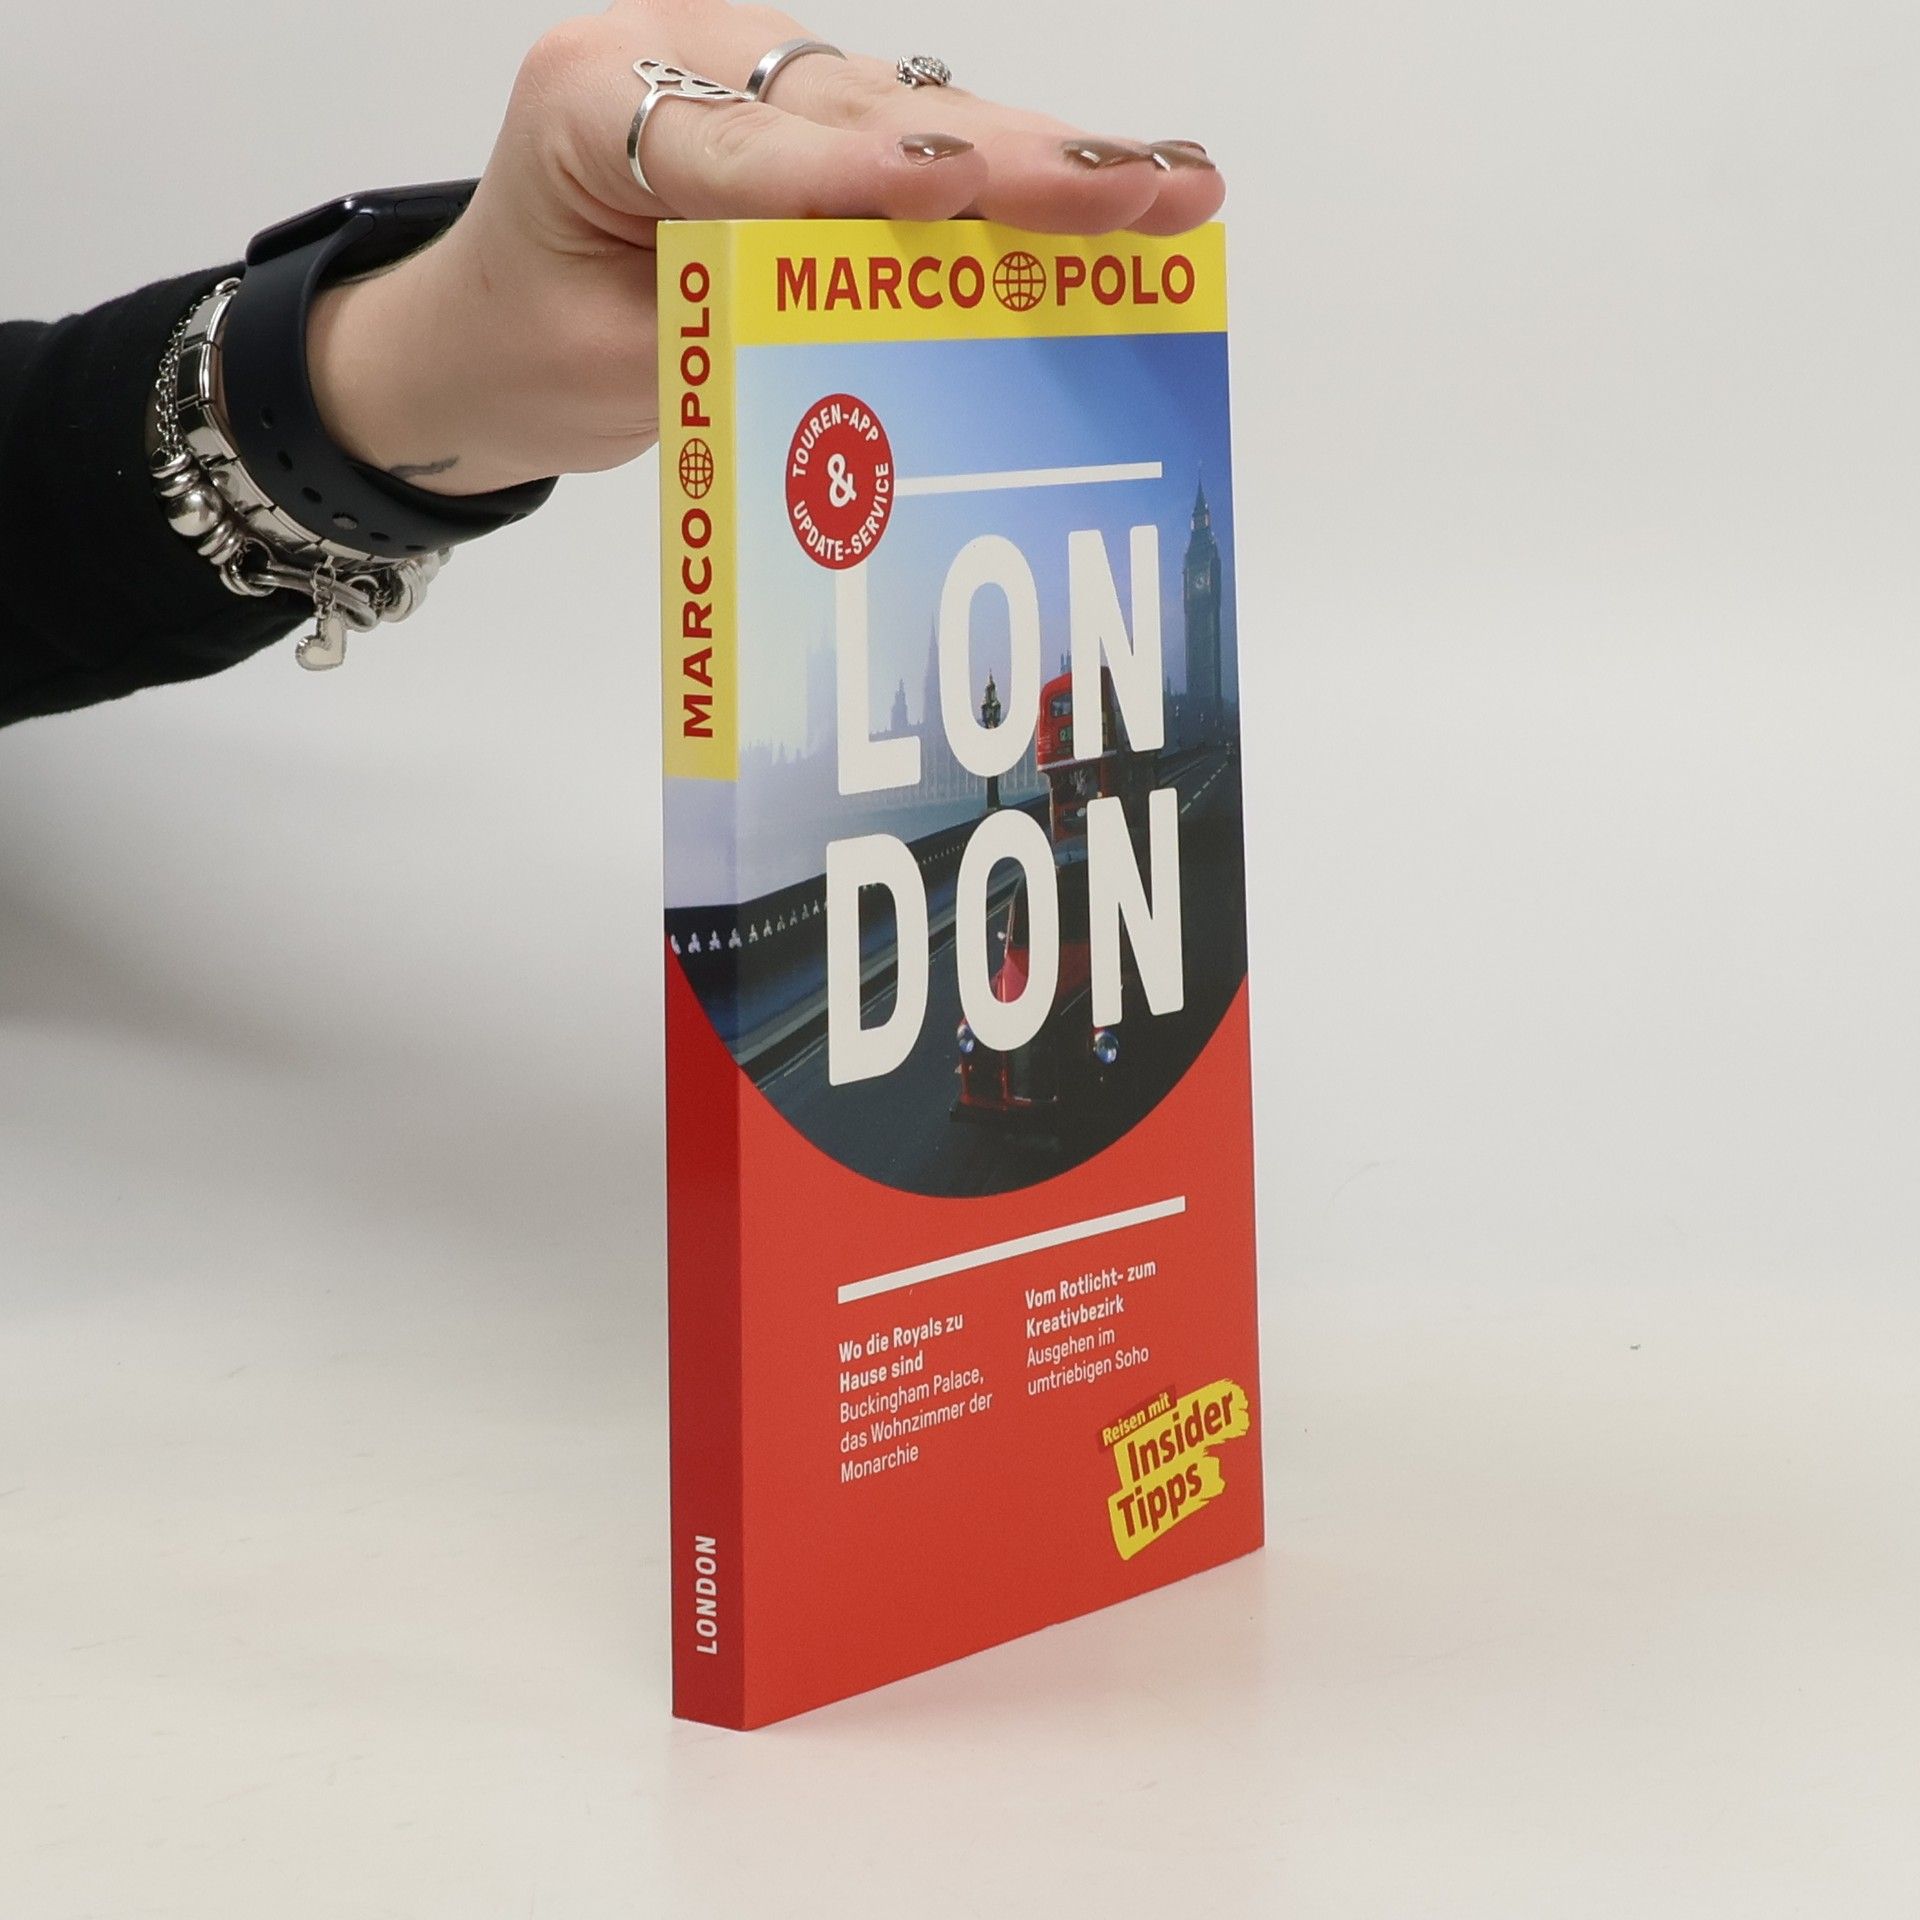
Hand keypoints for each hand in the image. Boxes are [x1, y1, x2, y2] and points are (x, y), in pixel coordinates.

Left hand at [305, 3, 1224, 496]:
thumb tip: (883, 350)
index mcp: (592, 109)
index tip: (946, 186)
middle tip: (1132, 186)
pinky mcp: (807, 122)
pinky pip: (918, 142)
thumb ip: (729, 343)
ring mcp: (756, 83)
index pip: (738, 150)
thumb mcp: (610, 371)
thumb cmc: (532, 346)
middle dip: (1004, 157)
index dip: (849, 172)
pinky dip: (1015, 178)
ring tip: (1167, 185)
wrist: (491, 326)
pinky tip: (1121, 187)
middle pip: (858, 111)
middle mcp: (686, 65)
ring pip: (913, 115)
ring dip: (1044, 158)